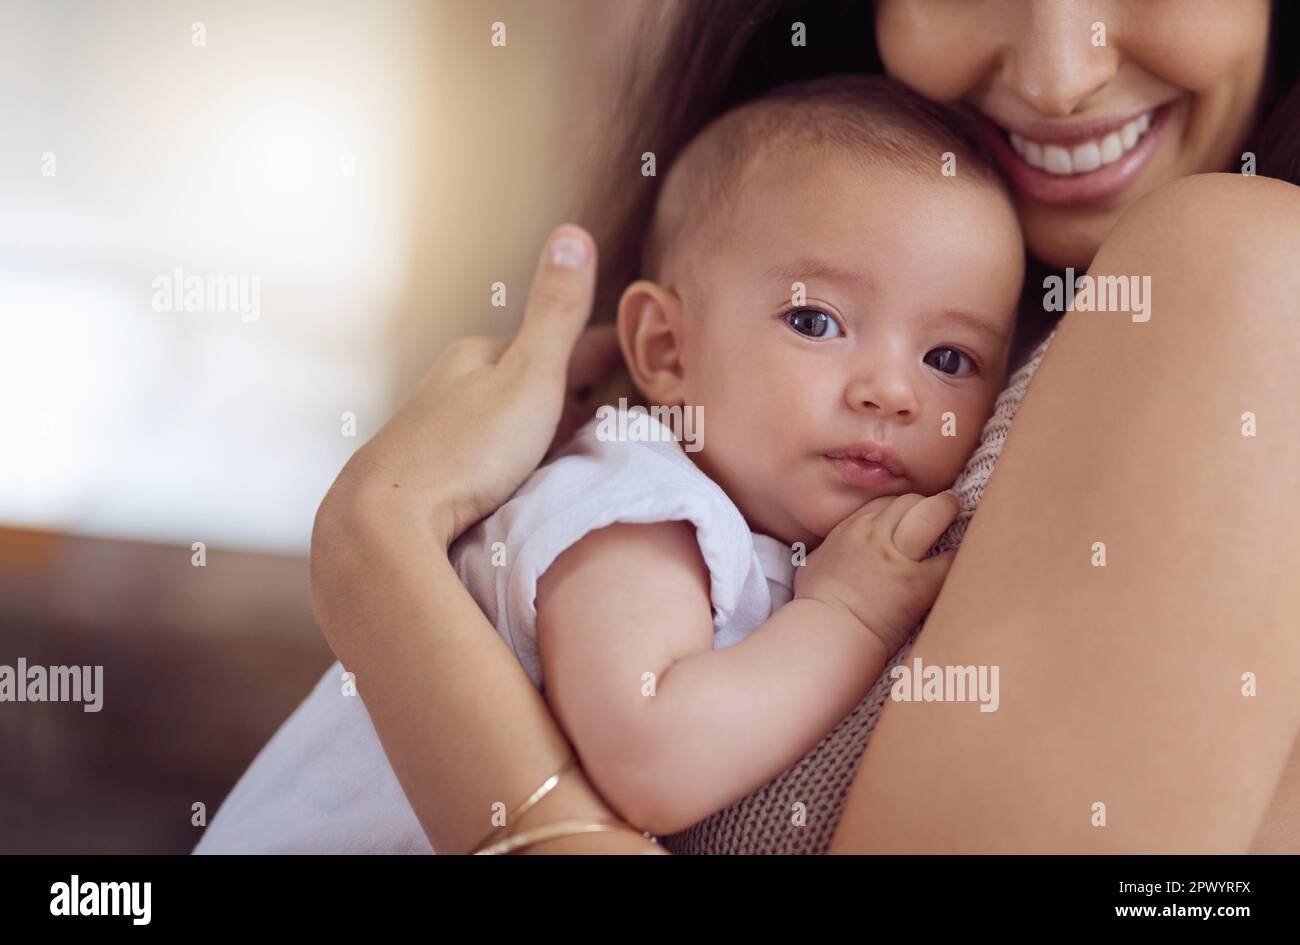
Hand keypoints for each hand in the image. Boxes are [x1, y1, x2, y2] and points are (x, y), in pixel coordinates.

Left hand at [317, 224, 620, 548]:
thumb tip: (572, 232)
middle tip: (618, 403)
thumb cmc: (465, 450)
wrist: (385, 521)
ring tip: (581, 443)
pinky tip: (529, 479)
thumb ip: (556, 312)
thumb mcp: (528, 376)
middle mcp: (452, 386)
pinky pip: (492, 456)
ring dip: (543, 426)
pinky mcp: (433, 477)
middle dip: (571, 388)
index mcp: (478, 356)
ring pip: (506, 418)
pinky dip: (521, 457)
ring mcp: (439, 431)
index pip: (554, 342)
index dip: (600, 352)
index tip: (637, 359)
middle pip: (527, 380)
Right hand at [793, 492, 959, 652]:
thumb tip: (833, 549)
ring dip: (947, 510)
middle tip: (942, 507)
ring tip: (958, 512)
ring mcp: (899, 556)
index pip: (884, 502)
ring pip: (932, 514)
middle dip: (926, 504)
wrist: (828, 630)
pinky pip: (951, 558)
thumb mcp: (816, 562)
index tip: (910, 514)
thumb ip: (832, 547)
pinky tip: (970, 552)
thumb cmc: (816, 602)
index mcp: (851, 529)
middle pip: (910, 501)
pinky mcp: (919, 583)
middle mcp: (876, 535)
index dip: (901, 506)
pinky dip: (962, 552)